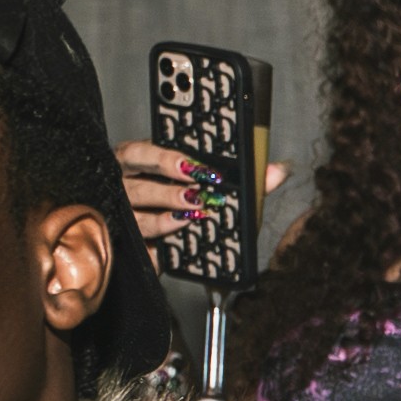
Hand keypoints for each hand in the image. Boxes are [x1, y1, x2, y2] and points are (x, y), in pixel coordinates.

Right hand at [111, 137, 288, 244]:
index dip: (166, 156)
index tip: (194, 165)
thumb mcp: (213, 190)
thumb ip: (245, 180)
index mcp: (140, 163)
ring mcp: (122, 214)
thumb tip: (277, 171)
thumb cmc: (187, 206)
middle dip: (166, 181)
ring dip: (163, 211)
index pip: (143, 151)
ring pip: (134, 210)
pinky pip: (137, 241)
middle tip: (196, 190)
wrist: (170, 250)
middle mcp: (125, 184)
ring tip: (192, 213)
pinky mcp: (129, 243)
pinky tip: (173, 237)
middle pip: (135, 178)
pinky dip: (156, 239)